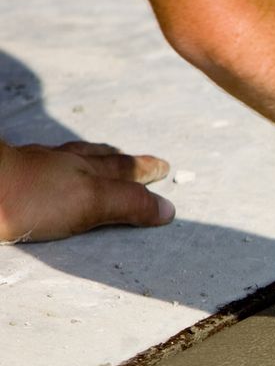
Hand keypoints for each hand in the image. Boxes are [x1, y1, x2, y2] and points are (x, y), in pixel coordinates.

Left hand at [0, 138, 174, 243]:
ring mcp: (31, 166)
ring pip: (67, 158)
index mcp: (85, 171)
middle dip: (120, 160)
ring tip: (96, 157)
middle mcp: (60, 164)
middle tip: (135, 159)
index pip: (123, 170)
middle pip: (97, 158)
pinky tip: (45, 168)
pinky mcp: (8, 177)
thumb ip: (128, 205)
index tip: (162, 167)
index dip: (144, 171)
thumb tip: (167, 208)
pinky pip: (38, 166)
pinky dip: (52, 166)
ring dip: (87, 158)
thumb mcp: (90, 202)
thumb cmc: (30, 197)